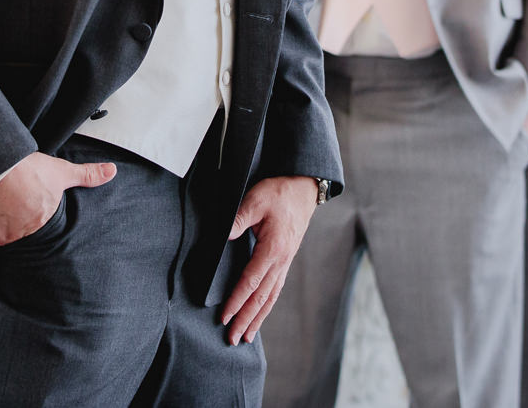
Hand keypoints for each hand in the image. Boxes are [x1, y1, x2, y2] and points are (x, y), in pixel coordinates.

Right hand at [0, 152, 116, 253]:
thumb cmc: (27, 168)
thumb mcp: (61, 170)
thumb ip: (87, 174)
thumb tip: (113, 172)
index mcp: (44, 218)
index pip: (40, 225)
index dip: (34, 218)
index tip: (28, 211)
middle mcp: (28, 230)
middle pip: (23, 233)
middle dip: (18, 224)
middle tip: (12, 211)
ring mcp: (7, 234)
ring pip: (4, 239)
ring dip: (1, 231)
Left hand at [220, 176, 318, 344]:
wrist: (303, 189)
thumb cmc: (279, 192)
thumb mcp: (256, 199)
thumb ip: (239, 219)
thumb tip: (224, 236)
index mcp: (273, 249)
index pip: (251, 281)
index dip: (237, 300)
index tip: (224, 316)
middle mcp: (281, 261)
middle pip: (262, 298)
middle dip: (246, 319)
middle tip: (232, 339)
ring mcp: (285, 263)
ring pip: (270, 298)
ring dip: (257, 318)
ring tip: (246, 337)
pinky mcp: (285, 261)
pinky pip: (275, 289)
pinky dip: (266, 306)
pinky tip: (259, 315)